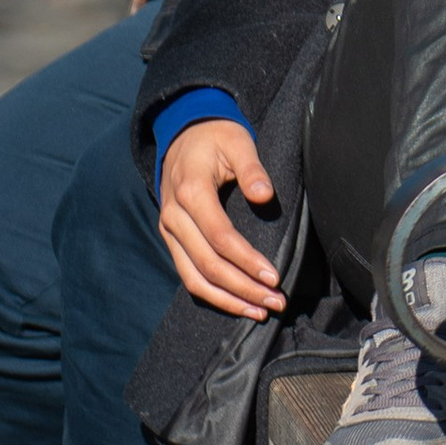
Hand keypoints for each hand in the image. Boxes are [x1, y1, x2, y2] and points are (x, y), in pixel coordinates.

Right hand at [158, 117, 284, 318]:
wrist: (183, 133)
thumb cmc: (216, 137)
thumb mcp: (237, 141)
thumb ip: (252, 168)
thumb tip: (265, 195)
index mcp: (191, 192)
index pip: (220, 237)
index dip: (247, 261)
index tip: (274, 276)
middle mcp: (174, 216)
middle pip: (208, 264)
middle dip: (243, 288)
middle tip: (276, 301)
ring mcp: (169, 231)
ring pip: (194, 278)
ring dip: (228, 300)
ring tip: (259, 311)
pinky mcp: (172, 239)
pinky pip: (188, 275)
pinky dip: (212, 294)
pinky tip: (237, 304)